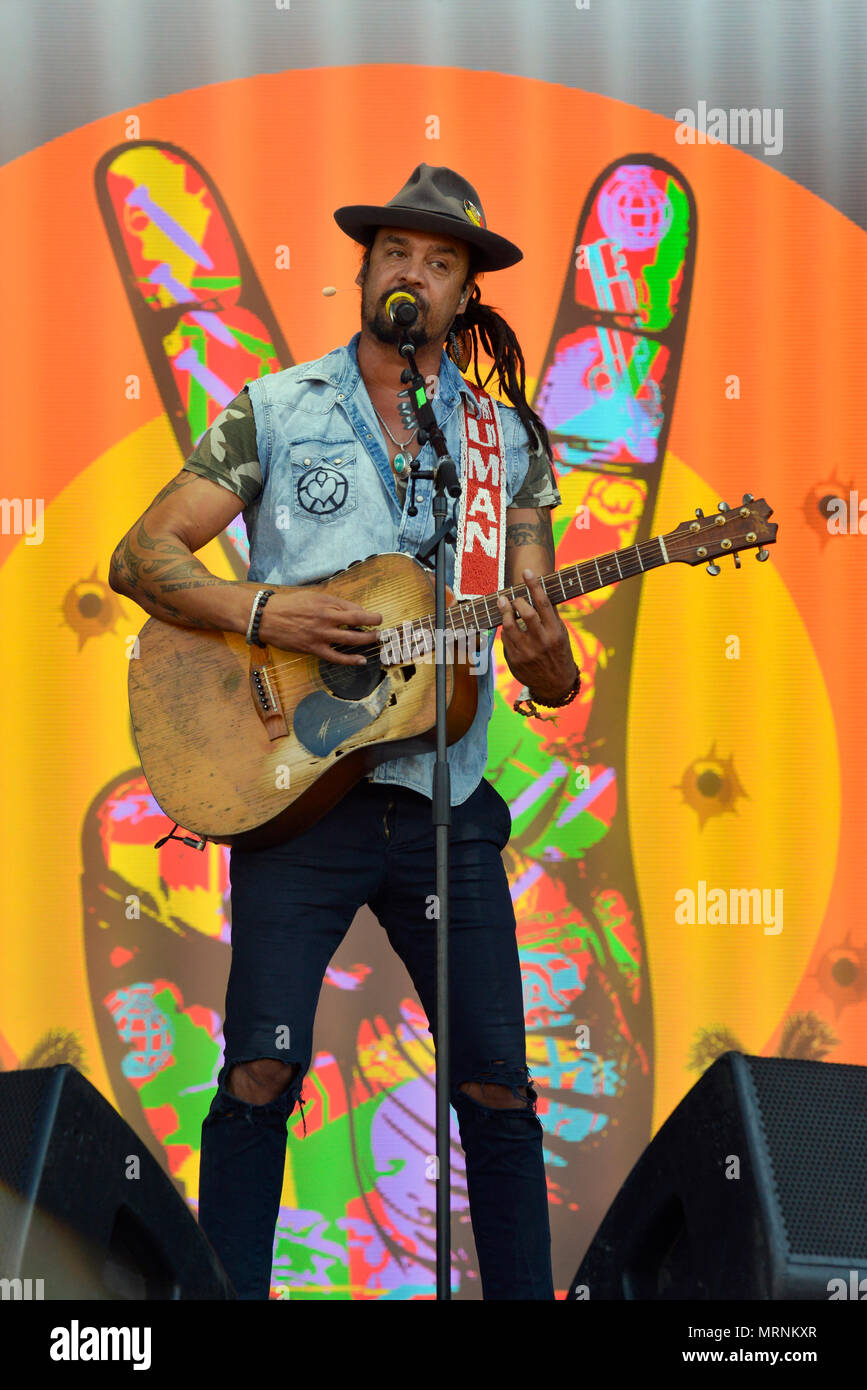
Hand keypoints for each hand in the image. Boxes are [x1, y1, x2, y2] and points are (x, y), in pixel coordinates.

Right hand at [256, 587, 380, 664]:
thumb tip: (352, 610)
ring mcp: (320, 635)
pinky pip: (336, 656)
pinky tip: (361, 660)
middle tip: (380, 627)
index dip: (367, 613)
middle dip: (373, 625)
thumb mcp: (312, 596)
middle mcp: (325, 618)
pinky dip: (350, 659)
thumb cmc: (289, 605)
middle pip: (357, 621)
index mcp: (325, 603)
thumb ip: (332, 602)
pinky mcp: (314, 648)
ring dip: (366, 639)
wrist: (267, 617)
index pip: (353, 608)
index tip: (374, 616)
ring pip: (350, 639)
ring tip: (375, 639)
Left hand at [497, 569, 577, 701]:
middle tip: (513, 597)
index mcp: (555, 632)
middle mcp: (542, 642)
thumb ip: (551, 615)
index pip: (544, 604)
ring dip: (504, 611)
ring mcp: (527, 652)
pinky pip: (505, 638)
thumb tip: (540, 590)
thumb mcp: (561, 634)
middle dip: (517, 600)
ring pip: (510, 625)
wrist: (555, 684)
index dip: (534, 585)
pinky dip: (505, 628)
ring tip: (503, 602)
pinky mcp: (515, 660)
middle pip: (526, 613)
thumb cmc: (558, 653)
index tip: (527, 572)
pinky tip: (507, 625)